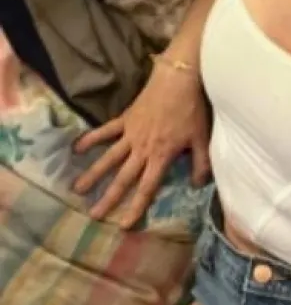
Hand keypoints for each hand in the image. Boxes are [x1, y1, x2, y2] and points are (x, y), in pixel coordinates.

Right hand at [73, 63, 210, 227]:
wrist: (178, 80)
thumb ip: (201, 163)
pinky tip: (76, 148)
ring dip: (93, 174)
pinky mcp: (125, 119)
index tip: (123, 224)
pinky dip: (91, 139)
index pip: (147, 188)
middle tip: (93, 215)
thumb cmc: (191, 109)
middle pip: (123, 178)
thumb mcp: (201, 138)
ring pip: (109, 158)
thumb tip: (199, 185)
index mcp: (160, 156)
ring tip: (77, 189)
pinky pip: (105, 131)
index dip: (135, 207)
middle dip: (108, 198)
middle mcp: (142, 149)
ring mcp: (130, 134)